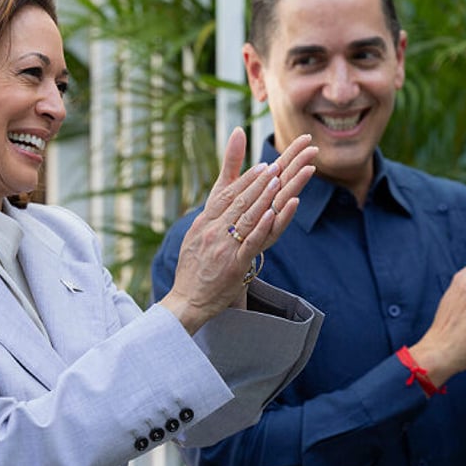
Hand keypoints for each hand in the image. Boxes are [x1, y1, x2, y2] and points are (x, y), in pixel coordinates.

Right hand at [160, 128, 316, 333]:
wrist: (186, 300)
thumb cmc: (192, 270)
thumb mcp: (195, 237)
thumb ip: (210, 217)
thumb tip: (219, 202)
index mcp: (204, 223)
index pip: (226, 195)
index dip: (245, 179)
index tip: (262, 165)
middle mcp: (213, 231)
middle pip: (238, 201)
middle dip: (259, 182)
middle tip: (276, 165)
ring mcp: (223, 247)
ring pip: (246, 217)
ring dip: (263, 196)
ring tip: (279, 180)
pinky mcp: (234, 265)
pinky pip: (250, 242)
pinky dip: (262, 226)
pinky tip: (273, 213)